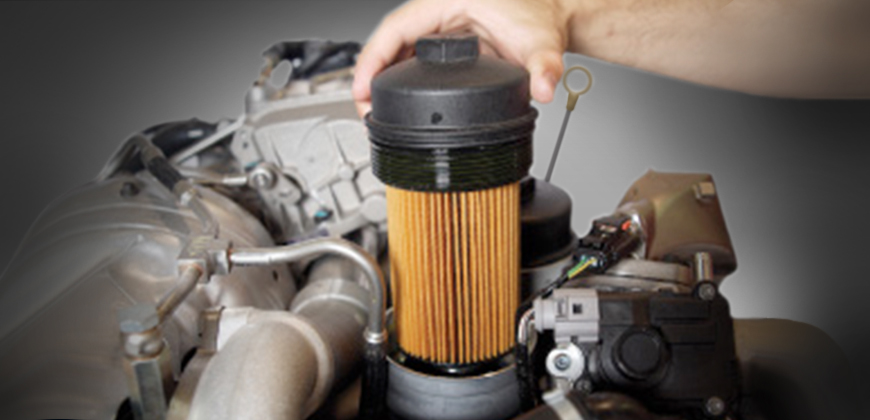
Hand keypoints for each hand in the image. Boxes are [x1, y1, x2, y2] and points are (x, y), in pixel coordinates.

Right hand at [352, 0, 573, 116]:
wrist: (552, 18)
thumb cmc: (541, 18)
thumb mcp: (542, 43)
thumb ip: (546, 67)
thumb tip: (544, 87)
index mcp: (449, 0)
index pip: (396, 27)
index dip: (373, 58)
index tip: (362, 87)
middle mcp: (439, 10)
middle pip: (390, 41)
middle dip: (370, 76)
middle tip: (364, 110)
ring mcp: (439, 25)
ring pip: (397, 49)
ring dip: (380, 78)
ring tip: (371, 109)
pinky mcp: (444, 41)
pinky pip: (411, 55)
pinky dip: (398, 77)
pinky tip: (392, 98)